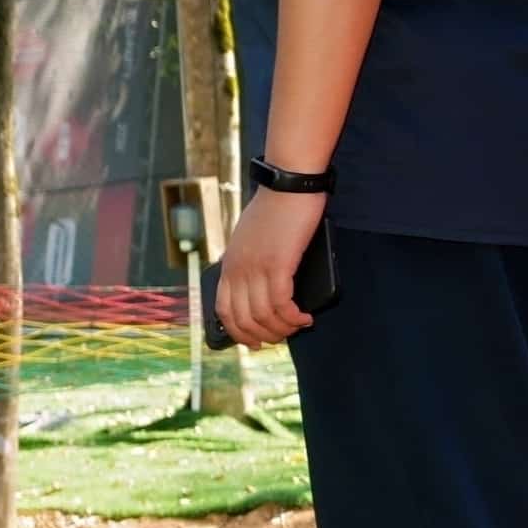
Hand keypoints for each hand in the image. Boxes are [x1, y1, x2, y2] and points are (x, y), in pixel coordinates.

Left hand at [215, 183, 326, 349]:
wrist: (289, 185)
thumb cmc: (276, 210)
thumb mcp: (252, 240)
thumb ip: (252, 263)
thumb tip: (265, 291)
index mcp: (229, 264)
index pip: (222, 310)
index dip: (237, 332)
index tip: (253, 343)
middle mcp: (238, 269)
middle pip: (242, 319)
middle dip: (263, 336)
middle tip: (283, 337)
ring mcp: (256, 268)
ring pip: (262, 316)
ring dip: (282, 329)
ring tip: (298, 327)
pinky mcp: (278, 264)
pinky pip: (281, 304)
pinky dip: (293, 317)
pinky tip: (305, 318)